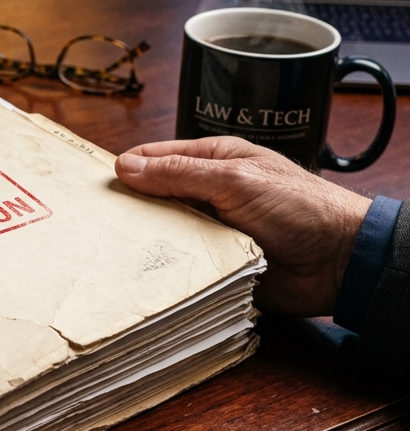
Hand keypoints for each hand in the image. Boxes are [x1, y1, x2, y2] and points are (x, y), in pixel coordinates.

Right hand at [114, 136, 370, 316]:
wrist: (337, 260)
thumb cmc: (297, 207)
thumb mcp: (234, 179)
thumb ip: (179, 174)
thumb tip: (125, 166)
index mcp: (214, 162)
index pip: (157, 159)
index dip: (126, 168)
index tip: (93, 185)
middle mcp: (207, 194)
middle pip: (155, 198)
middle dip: (130, 208)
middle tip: (93, 221)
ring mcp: (210, 230)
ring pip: (163, 233)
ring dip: (146, 240)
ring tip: (107, 249)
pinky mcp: (214, 264)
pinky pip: (180, 265)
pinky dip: (164, 267)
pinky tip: (140, 272)